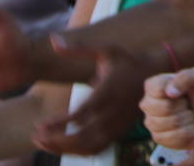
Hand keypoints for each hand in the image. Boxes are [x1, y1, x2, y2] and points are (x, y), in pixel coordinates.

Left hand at [32, 38, 156, 154]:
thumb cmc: (127, 60)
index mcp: (108, 92)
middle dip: (57, 140)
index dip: (60, 123)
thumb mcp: (106, 49)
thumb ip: (79, 48)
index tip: (41, 125)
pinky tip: (63, 147)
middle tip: (36, 136)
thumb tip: (53, 41)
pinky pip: (98, 148)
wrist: (157, 73)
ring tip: (44, 143)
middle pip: (83, 136)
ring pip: (89, 146)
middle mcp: (113, 112)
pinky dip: (79, 151)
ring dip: (65, 149)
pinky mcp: (120, 131)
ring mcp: (118, 124)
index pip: (82, 114)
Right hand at [139, 67, 193, 149]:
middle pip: (162, 107)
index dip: (176, 89)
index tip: (184, 90)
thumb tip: (169, 92)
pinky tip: (189, 127)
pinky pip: (173, 136)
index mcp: (154, 86)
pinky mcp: (158, 138)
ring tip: (189, 115)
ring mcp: (152, 122)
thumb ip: (186, 76)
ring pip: (168, 123)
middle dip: (182, 106)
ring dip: (186, 118)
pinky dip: (188, 131)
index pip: (156, 87)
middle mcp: (149, 104)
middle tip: (187, 104)